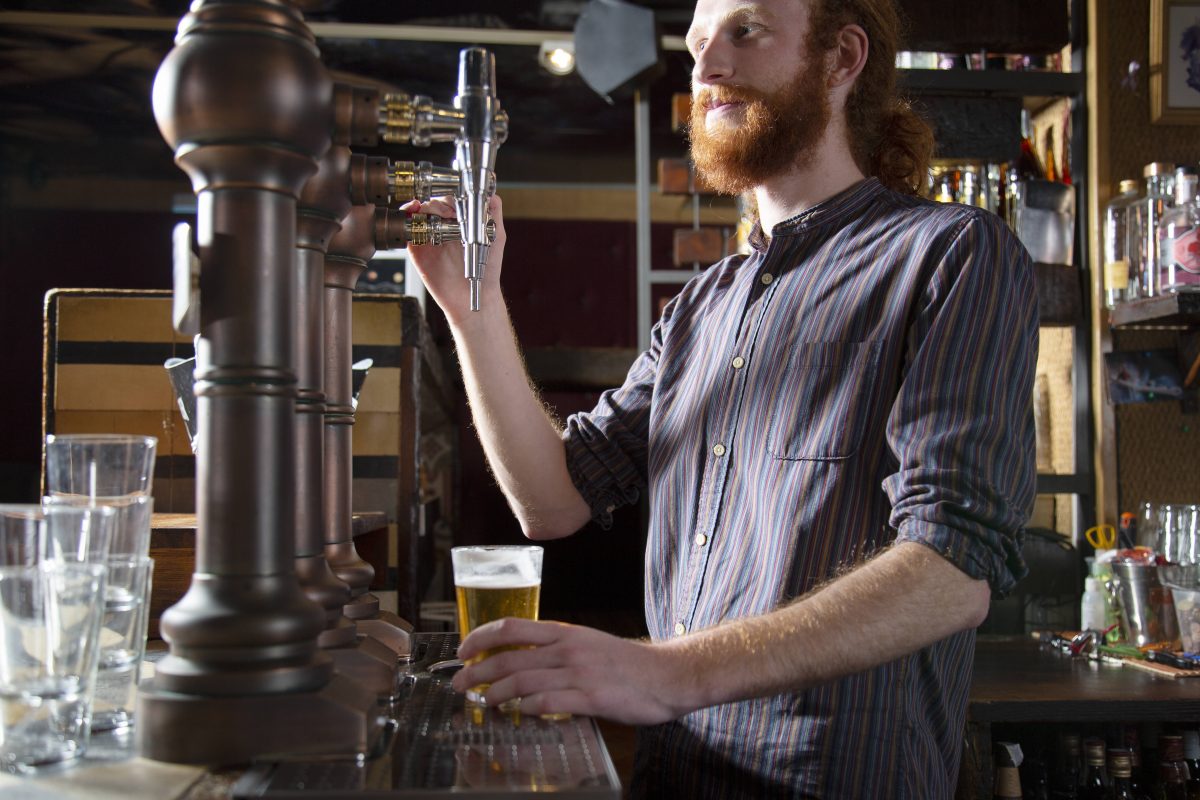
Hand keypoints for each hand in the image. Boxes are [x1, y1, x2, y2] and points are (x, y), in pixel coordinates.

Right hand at [402, 193, 506, 325]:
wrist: (473, 296)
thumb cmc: (487, 270)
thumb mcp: (496, 236)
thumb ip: (493, 213)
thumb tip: (492, 192)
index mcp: (460, 221)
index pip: (449, 197)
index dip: (450, 195)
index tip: (456, 201)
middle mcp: (443, 226)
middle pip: (432, 202)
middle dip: (437, 202)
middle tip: (447, 213)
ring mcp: (429, 237)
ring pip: (418, 212)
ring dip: (423, 208)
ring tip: (434, 215)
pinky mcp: (417, 249)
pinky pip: (407, 230)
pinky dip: (408, 219)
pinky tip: (416, 217)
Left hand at [451, 618, 689, 725]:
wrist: (666, 674)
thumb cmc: (627, 664)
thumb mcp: (588, 644)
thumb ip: (557, 650)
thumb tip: (524, 661)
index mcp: (564, 632)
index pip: (511, 627)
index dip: (481, 637)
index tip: (463, 650)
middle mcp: (567, 648)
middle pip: (508, 656)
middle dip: (477, 671)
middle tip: (459, 683)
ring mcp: (578, 673)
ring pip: (522, 680)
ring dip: (495, 693)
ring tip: (483, 702)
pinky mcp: (590, 697)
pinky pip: (548, 702)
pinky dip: (528, 708)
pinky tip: (520, 713)